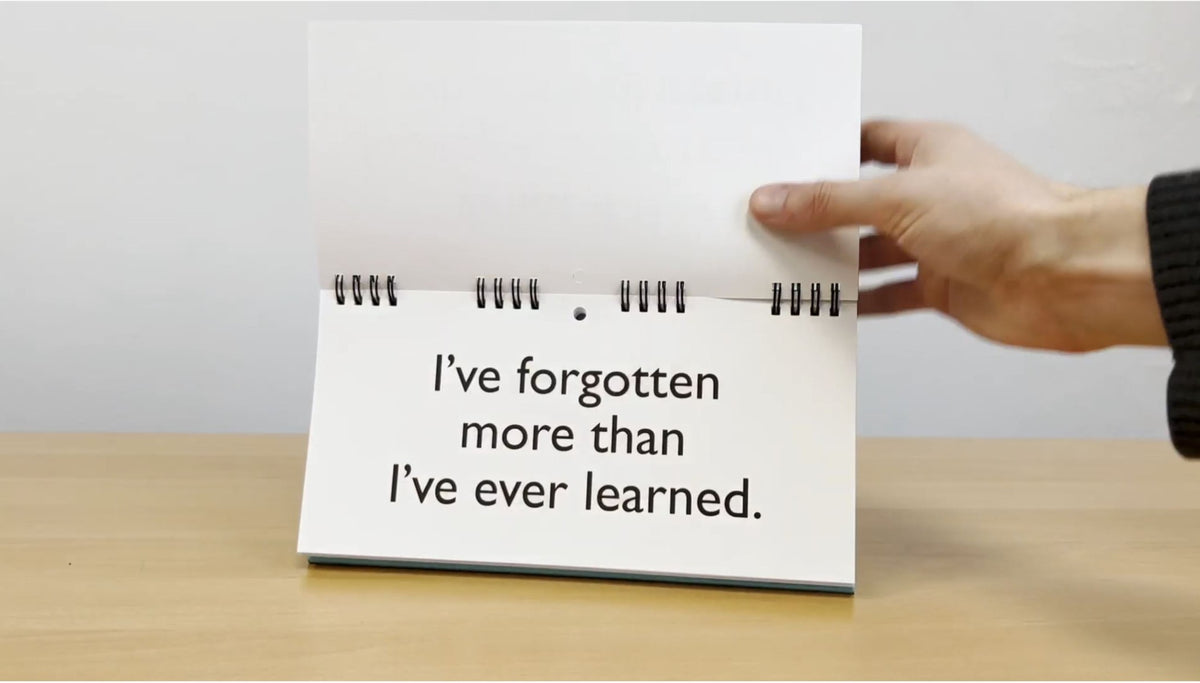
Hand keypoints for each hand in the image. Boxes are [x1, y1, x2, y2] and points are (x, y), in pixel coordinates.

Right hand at [749, 120, 1167, 351]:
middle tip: (772, 224)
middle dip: (821, 214)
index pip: (866, 142)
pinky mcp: (944, 286)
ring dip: (837, 261)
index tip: (782, 169)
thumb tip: (776, 200)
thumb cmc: (1007, 217)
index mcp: (929, 151)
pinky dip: (863, 302)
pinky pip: (891, 294)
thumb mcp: (898, 198)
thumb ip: (831, 203)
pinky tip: (833, 305)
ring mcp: (938, 242)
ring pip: (873, 251)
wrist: (1063, 277)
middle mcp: (933, 194)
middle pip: (862, 202)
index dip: (825, 153)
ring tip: (789, 266)